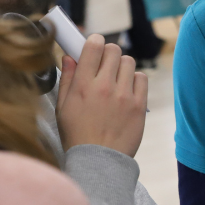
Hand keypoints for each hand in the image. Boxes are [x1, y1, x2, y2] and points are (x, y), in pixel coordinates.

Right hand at [56, 34, 147, 156]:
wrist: (98, 162)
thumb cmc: (77, 135)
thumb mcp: (63, 108)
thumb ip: (67, 79)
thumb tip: (69, 56)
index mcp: (82, 85)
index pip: (93, 46)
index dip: (94, 42)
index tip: (94, 46)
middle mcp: (104, 86)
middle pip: (113, 50)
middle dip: (108, 54)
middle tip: (104, 66)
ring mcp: (123, 95)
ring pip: (129, 62)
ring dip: (122, 67)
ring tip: (116, 80)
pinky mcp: (138, 105)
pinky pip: (142, 78)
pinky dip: (135, 80)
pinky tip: (127, 91)